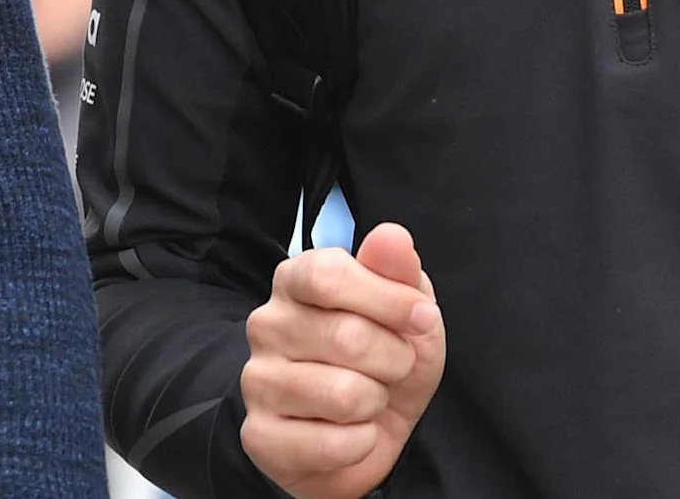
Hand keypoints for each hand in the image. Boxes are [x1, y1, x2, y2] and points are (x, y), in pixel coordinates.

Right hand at [238, 222, 447, 498]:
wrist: (359, 439)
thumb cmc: (382, 363)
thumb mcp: (406, 314)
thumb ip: (399, 272)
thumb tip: (392, 236)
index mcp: (295, 280)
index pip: (329, 274)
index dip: (387, 299)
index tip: (422, 318)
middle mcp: (266, 325)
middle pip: (347, 336)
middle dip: (395, 360)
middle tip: (394, 368)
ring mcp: (257, 381)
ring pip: (343, 394)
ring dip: (376, 403)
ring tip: (368, 400)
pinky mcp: (259, 436)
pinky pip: (331, 444)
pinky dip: (361, 444)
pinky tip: (351, 435)